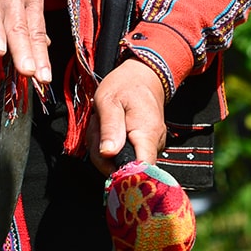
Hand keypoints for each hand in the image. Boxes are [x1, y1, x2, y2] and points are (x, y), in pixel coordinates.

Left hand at [86, 59, 167, 174]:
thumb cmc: (125, 86)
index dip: (122, 174)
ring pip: (121, 162)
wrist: (143, 76)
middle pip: (125, 168)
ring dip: (104, 148)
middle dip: (103, 155)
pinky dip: (110, 145)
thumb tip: (109, 154)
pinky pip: (123, 155)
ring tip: (102, 124)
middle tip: (97, 129)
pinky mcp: (144, 147)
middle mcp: (154, 145)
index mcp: (147, 134)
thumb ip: (110, 128)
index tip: (105, 161)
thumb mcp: (109, 101)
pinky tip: (108, 129)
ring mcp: (151, 147)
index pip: (141, 169)